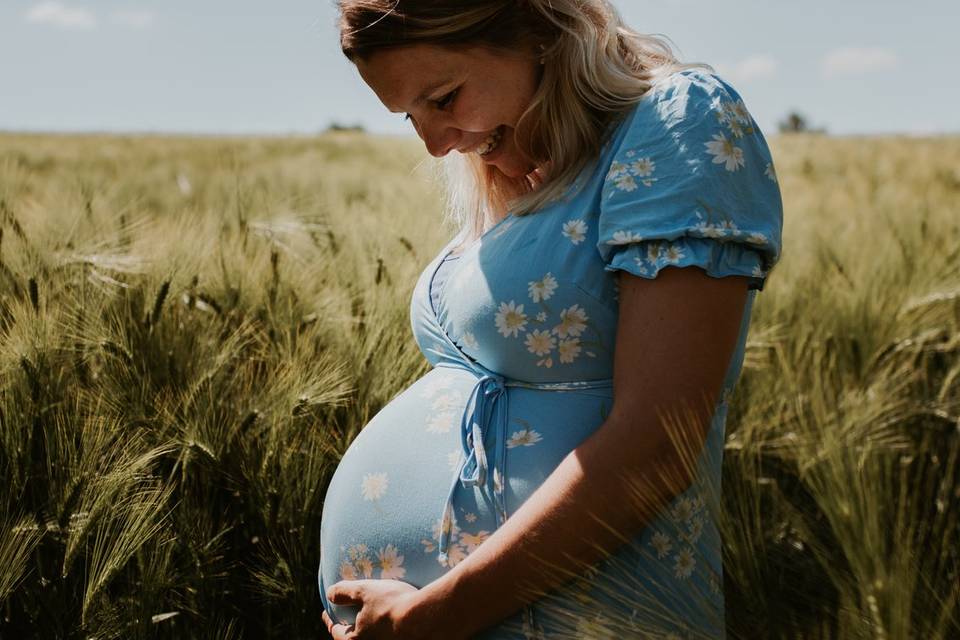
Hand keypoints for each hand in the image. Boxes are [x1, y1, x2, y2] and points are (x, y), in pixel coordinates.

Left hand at [323, 579, 458, 639]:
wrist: (427, 619)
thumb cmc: (392, 604)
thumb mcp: (365, 591)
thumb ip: (345, 592)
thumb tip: (329, 594)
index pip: (336, 633)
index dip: (330, 622)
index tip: (326, 614)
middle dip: (349, 632)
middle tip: (348, 621)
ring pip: (374, 639)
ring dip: (370, 632)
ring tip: (372, 621)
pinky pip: (390, 637)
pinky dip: (386, 631)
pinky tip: (393, 621)